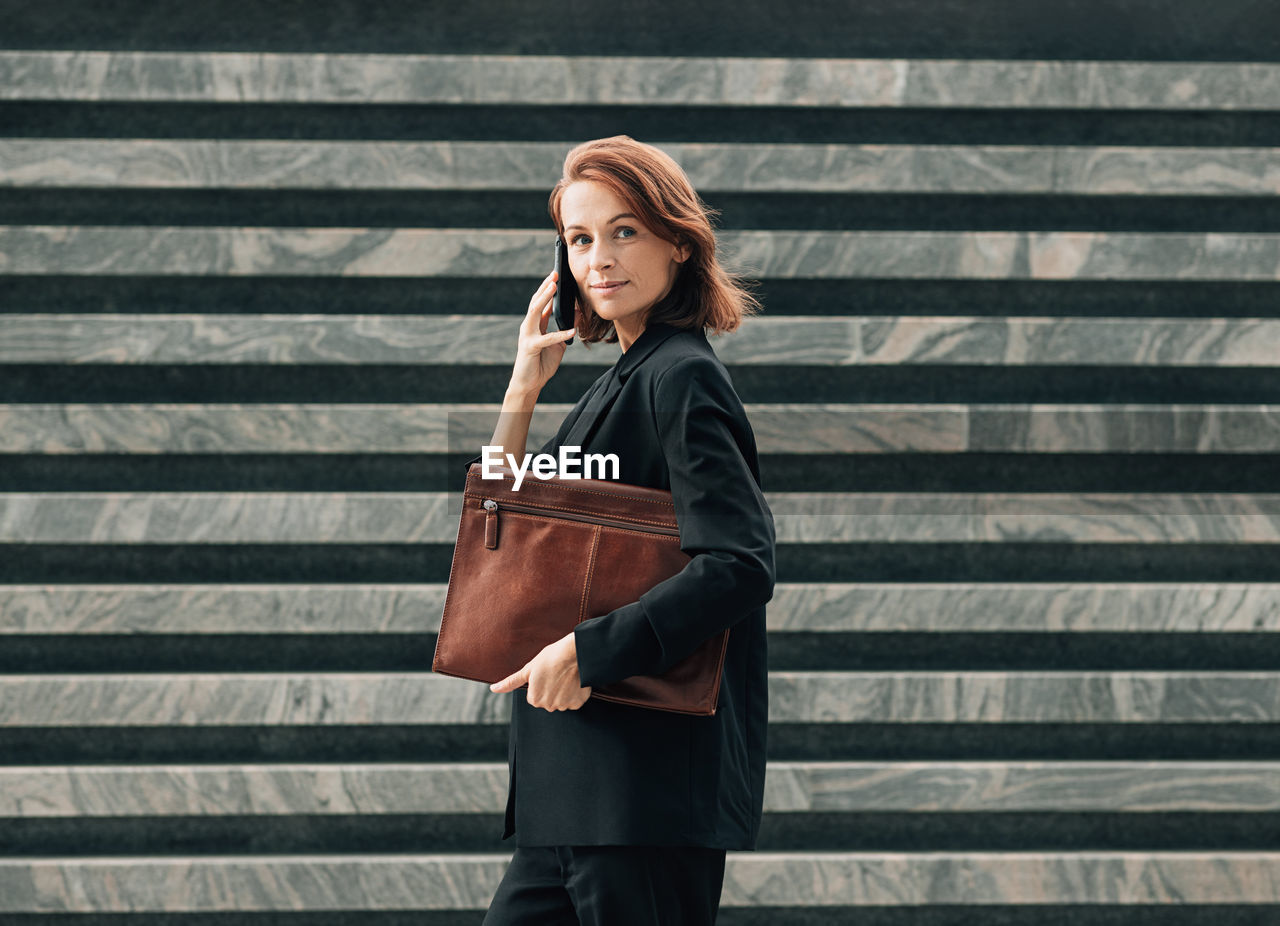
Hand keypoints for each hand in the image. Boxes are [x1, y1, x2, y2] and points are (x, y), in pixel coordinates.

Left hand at [490, 631, 591, 710]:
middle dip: (552, 689)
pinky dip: (575, 693)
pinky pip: (575, 700)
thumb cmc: (550, 657)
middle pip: (548, 700)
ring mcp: (564, 705)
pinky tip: (574, 681)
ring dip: (564, 691)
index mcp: (534, 699)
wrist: (574, 652)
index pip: (535, 696)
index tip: (545, 674)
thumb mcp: (528, 669)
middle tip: (556, 674)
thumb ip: (510, 682)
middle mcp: (548, 706)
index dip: (540, 684)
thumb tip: (493, 689)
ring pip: (562, 700)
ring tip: (566, 676)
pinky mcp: (578, 702)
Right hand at [507, 271, 579, 396]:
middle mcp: (528, 327)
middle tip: (555, 273)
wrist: (529, 384)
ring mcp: (527, 336)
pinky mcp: (530, 347)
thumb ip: (567, 329)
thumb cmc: (541, 364)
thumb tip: (579, 313)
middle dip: (545, 287)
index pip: (541, 302)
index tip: (556, 275)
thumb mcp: (559, 344)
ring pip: (535, 312)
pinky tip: (572, 331)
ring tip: (554, 287)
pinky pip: (547, 338)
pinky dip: (560, 334)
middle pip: (536, 302)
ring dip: (545, 299)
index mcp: (535, 325)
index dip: (548, 288)